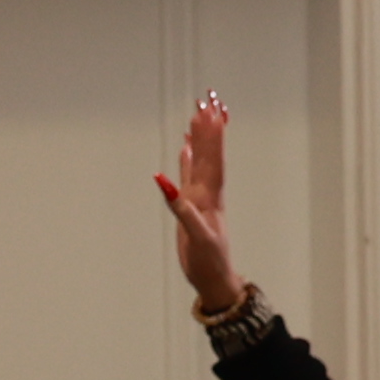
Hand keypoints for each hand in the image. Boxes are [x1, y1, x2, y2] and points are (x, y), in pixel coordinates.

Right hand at [150, 90, 247, 319]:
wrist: (215, 278)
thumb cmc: (209, 261)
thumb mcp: (197, 237)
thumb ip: (182, 210)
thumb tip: (165, 182)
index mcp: (210, 197)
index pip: (212, 159)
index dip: (211, 135)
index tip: (209, 111)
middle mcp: (207, 192)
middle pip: (208, 154)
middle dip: (207, 128)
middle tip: (206, 101)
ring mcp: (200, 198)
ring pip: (200, 160)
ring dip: (199, 138)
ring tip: (197, 115)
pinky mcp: (191, 206)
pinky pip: (189, 175)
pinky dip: (187, 160)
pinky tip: (185, 146)